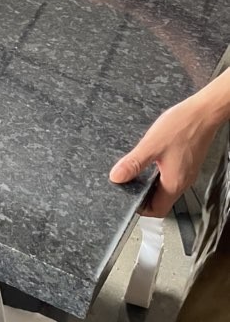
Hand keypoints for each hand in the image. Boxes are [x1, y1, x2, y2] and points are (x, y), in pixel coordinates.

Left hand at [110, 97, 219, 216]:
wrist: (204, 111)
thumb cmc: (183, 126)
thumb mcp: (151, 145)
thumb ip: (133, 163)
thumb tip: (117, 177)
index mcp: (174, 183)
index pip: (157, 210)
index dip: (141, 209)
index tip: (127, 200)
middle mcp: (183, 181)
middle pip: (161, 201)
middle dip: (143, 197)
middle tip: (128, 186)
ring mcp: (187, 172)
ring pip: (165, 188)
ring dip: (150, 185)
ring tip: (136, 174)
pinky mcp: (187, 162)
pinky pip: (171, 176)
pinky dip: (158, 174)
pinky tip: (150, 162)